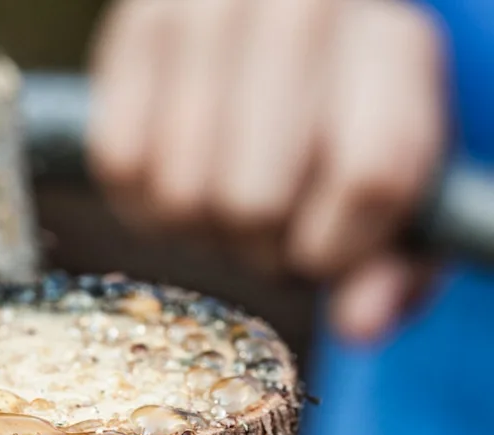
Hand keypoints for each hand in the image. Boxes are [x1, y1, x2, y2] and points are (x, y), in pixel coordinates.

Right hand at [87, 0, 446, 341]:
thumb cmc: (340, 115)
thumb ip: (390, 261)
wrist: (274, 18)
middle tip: (263, 222)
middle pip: (253, 202)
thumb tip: (358, 327)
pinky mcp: (131, 31)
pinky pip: (117, 164)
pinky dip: (142, 198)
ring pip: (179, 193)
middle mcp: (299, 12)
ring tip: (219, 194)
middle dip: (255, 243)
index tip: (320, 254)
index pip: (367, 181)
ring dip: (196, 226)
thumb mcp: (394, 176)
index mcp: (390, 45)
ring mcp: (205, 14)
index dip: (333, 251)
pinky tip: (173, 173)